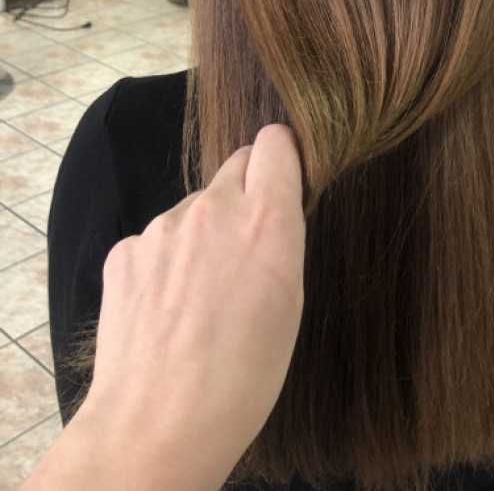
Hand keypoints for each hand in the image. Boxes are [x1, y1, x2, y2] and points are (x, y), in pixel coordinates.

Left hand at [25, 125, 304, 490]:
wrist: (156, 426)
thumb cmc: (241, 379)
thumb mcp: (291, 304)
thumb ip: (281, 239)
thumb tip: (274, 210)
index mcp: (266, 219)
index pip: (277, 142)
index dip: (283, 161)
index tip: (284, 183)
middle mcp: (213, 209)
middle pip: (236, 166)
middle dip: (247, 194)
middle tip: (247, 248)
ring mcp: (163, 227)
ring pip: (195, 207)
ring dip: (204, 233)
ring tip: (203, 297)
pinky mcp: (126, 250)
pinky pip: (157, 239)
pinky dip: (166, 262)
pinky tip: (168, 308)